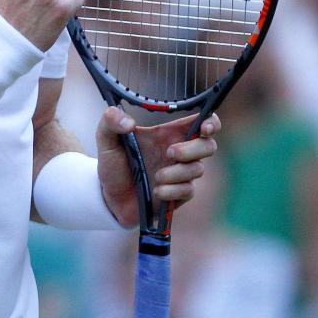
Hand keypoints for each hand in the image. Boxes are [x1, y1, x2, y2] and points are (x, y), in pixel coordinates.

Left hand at [96, 108, 220, 227]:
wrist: (108, 197)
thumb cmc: (112, 164)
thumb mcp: (106, 139)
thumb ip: (110, 120)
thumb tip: (128, 122)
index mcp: (168, 134)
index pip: (202, 122)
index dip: (211, 122)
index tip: (205, 127)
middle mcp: (179, 152)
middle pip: (209, 146)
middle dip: (193, 149)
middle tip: (170, 153)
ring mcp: (181, 174)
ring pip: (198, 170)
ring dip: (176, 173)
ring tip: (155, 176)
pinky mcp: (179, 195)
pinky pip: (188, 190)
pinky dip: (171, 191)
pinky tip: (155, 191)